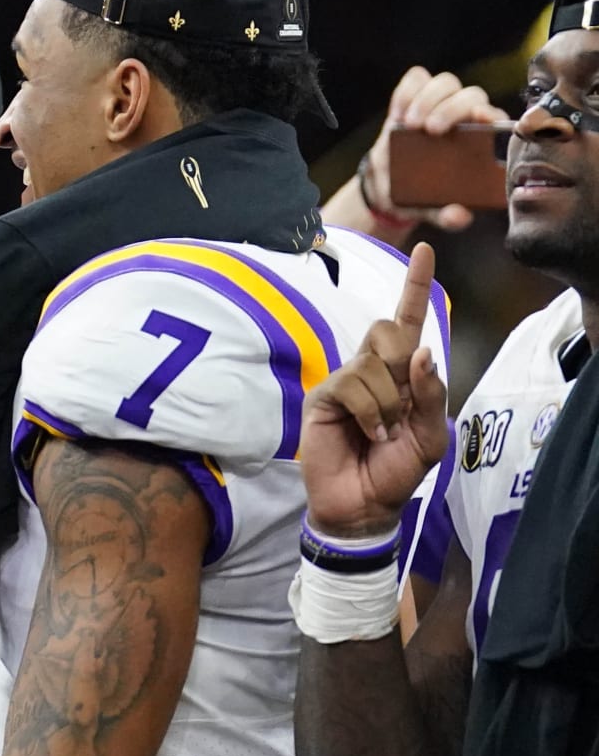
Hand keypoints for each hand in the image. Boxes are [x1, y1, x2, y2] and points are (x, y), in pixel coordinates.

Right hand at [299, 242, 448, 537]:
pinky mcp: (325, 395)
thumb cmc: (397, 471)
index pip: (409, 321)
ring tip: (382, 433)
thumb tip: (421, 352)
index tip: (425, 249)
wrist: (364, 506)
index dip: (416, 285)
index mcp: (402, 373)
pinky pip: (353, 385)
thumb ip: (430, 394)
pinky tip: (367, 434)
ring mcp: (345, 379)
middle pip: (389, 330)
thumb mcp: (430, 436)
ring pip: (373, 363)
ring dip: (389, 404)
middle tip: (401, 410)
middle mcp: (371, 368)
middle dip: (403, 366)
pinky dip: (370, 413)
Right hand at [361, 66, 508, 231]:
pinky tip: (398, 113)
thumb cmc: (420, 195)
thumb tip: (459, 216)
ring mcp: (437, 103)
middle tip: (429, 129)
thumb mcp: (432, 209)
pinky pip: (415, 79)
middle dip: (451, 108)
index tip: (478, 120)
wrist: (386, 184)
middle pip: (470, 95)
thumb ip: (447, 215)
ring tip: (409, 124)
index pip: (495, 117)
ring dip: (428, 98)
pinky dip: (407, 91)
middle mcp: (462, 116)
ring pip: (444, 82)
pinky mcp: (411, 96)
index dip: (491, 114)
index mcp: (478, 141)